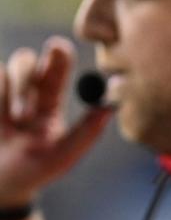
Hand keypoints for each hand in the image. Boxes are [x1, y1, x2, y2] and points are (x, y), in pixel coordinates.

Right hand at [0, 37, 110, 207]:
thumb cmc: (34, 172)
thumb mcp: (63, 156)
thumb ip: (86, 132)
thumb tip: (110, 107)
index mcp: (48, 102)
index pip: (56, 71)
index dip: (58, 56)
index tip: (57, 47)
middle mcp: (23, 94)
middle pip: (26, 61)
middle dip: (25, 72)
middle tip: (24, 108)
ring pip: (2, 70)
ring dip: (7, 92)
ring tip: (13, 121)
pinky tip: (0, 122)